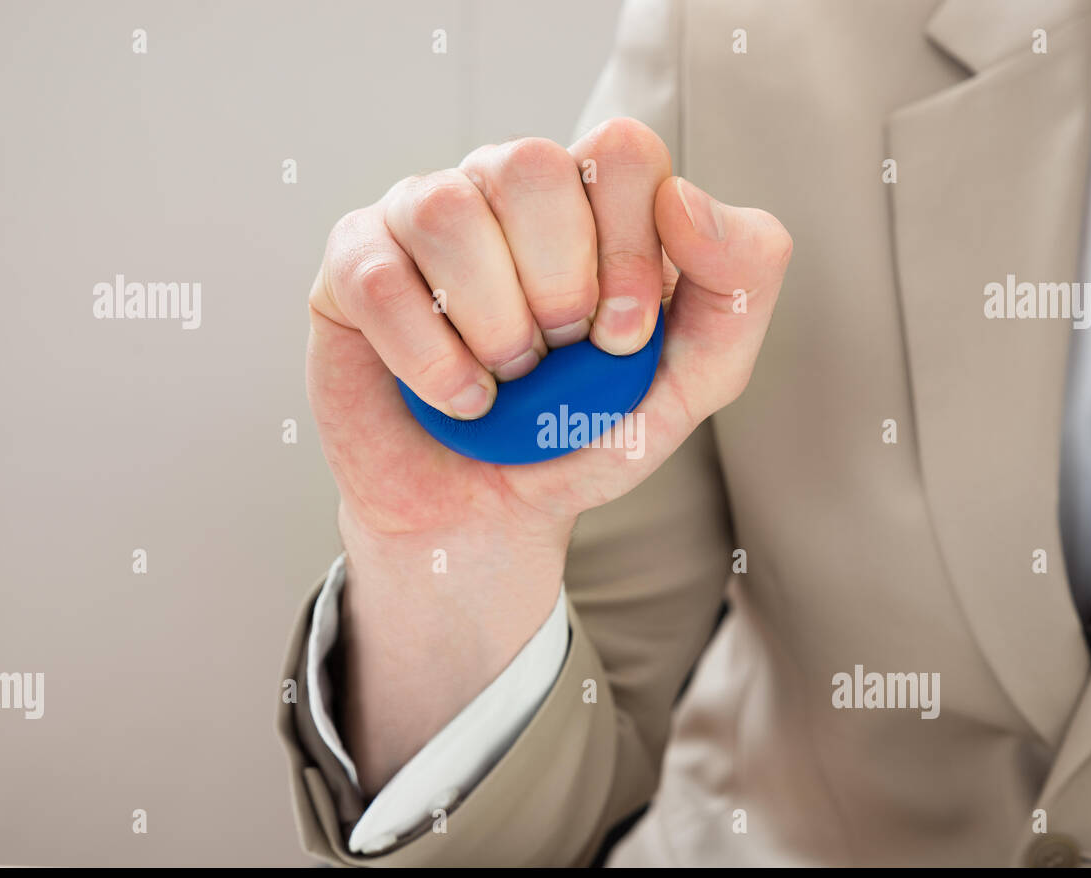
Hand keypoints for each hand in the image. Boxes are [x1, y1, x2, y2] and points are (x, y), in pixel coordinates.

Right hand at [306, 118, 791, 791]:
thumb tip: (686, 201)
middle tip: (558, 358)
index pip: (622, 151)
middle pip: (532, 166)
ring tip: (506, 380)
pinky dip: (430, 360)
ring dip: (493, 327)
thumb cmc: (579, 436)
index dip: (632, 247)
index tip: (624, 339)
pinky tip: (458, 399)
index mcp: (590, 199)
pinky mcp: (353, 265)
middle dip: (559, 288)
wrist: (486, 514)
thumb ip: (736, 290)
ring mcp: (421, 217)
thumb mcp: (690, 383)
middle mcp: (503, 189)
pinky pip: (380, 278)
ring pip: (448, 212)